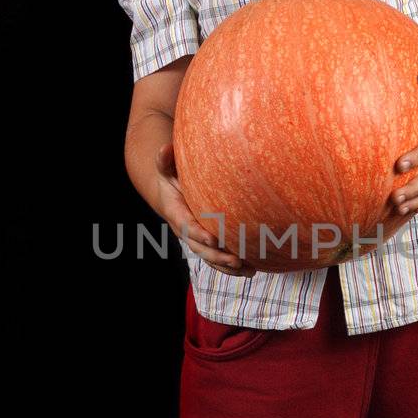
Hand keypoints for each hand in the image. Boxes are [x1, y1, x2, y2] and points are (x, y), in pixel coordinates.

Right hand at [152, 142, 256, 276]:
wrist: (169, 195)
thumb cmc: (171, 178)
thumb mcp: (166, 169)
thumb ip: (165, 161)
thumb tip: (165, 147)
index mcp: (176, 214)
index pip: (187, 226)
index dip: (198, 234)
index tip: (213, 238)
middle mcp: (186, 231)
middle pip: (201, 249)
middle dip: (218, 256)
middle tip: (236, 259)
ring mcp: (197, 240)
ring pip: (211, 258)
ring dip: (229, 267)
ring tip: (249, 270)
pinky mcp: (207, 244)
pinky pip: (219, 258)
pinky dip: (234, 267)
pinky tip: (253, 270)